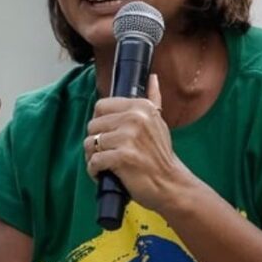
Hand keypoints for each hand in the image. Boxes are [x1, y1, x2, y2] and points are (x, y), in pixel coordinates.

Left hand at [83, 74, 193, 213]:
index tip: (109, 136)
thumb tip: (153, 77)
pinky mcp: (123, 157)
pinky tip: (105, 174)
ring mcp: (129, 137)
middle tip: (108, 153)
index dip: (100, 123)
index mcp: (141, 106)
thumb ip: (153, 98)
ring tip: (107, 164)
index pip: (100, 106)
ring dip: (93, 158)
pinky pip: (93, 161)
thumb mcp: (158, 122)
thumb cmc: (160, 155)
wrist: (171, 184)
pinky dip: (95, 171)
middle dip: (95, 142)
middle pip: (92, 126)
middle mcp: (135, 118)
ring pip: (90, 143)